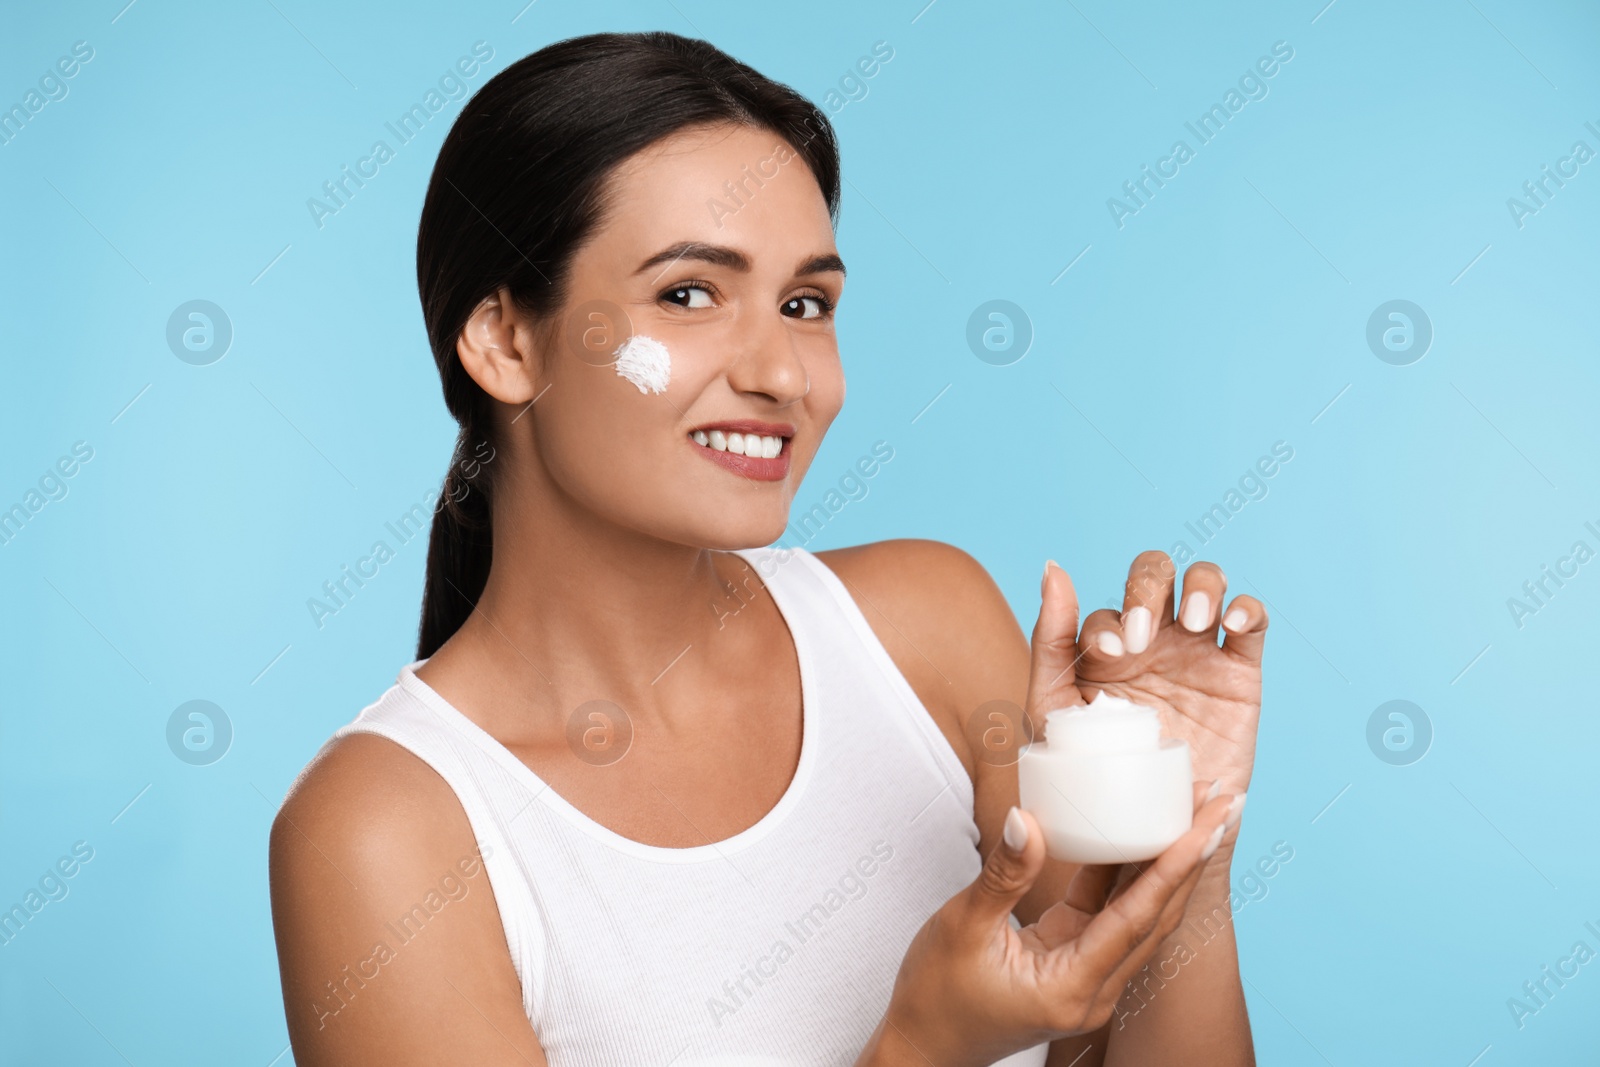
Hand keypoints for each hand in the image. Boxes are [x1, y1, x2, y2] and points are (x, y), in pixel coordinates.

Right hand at [861, 786, 1240, 1066]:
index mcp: (1074, 986)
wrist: (920, 1046)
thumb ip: (1002, 875)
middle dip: (1191, 854)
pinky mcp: (1072, 964)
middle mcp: (1094, 988)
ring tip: (1190, 811)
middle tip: (1219, 799)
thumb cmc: (936, 998)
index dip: (1178, 862)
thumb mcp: (963, 928)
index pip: (1140, 914)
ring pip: (1141, 915)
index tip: (1209, 819)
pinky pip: (1110, 915)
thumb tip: (1025, 819)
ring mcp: (1087, 977)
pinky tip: (1134, 836)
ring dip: (1167, 862)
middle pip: (1158, 913)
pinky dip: (1124, 874)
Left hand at [1074, 551, 1266, 799]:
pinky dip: (1248, 607)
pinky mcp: (1240, 672)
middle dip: (1146, 590)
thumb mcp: (1056, 709)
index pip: (1103, 610)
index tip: (1110, 655)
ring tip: (1194, 620)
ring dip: (1201, 585)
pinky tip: (1233, 621)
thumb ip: (1050, 639)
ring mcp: (1197, 651)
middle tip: (1142, 641)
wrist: (1154, 834)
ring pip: (1205, 582)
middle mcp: (1152, 638)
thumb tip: (1052, 566)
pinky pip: (1252, 623)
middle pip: (1153, 573)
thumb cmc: (1094, 774)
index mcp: (1106, 647)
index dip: (1105, 623)